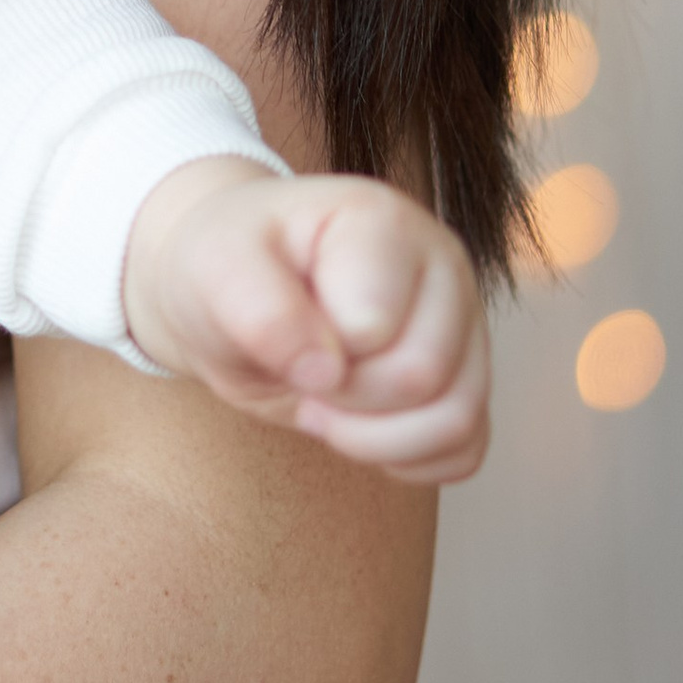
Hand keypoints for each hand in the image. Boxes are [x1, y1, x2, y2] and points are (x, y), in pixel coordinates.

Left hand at [120, 160, 490, 485]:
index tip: (276, 327)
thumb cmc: (230, 268)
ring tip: (325, 405)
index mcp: (384, 222)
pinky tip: (359, 426)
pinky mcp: (467, 379)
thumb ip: (261, 311)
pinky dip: (406, 460)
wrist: (238, 294)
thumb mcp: (215, 269)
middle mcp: (442, 266)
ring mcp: (465, 325)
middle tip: (299, 373)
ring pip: (457, 420)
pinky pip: (466, 451)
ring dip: (373, 439)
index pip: (371, 324)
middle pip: (421, 375)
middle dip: (343, 398)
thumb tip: (325, 371)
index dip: (312, 350)